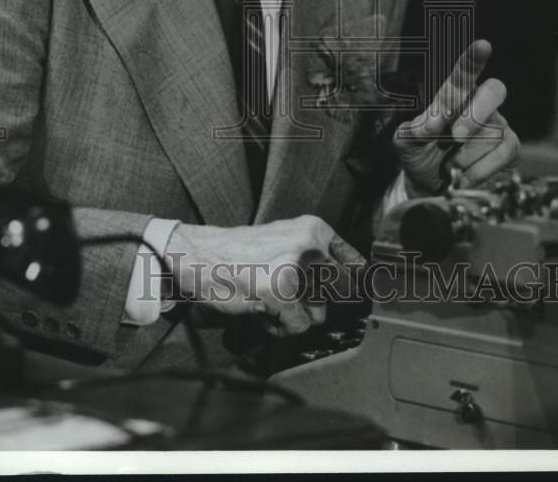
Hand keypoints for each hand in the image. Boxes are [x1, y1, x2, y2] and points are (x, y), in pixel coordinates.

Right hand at [164, 216, 364, 336]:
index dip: (359, 285)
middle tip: (294, 298)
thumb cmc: (239, 252)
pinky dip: (281, 327)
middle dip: (320, 303)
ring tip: (273, 301)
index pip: (357, 263)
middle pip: (342, 294)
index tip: (359, 295)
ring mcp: (296, 268)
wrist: (198, 255)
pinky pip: (298, 327)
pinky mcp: (280, 293)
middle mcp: (310, 245)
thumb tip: (353, 285)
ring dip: (298, 316)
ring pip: (320, 314)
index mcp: (314, 229)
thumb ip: (316, 256)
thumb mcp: (285, 240)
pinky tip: (264, 312)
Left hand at [393, 39, 519, 195]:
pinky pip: (505, 152)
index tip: (483, 45)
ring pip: (496, 131)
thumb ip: (414, 131)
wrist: (429, 186)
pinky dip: (482, 168)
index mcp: (453, 94)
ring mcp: (497, 125)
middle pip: (494, 91)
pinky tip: (464, 177)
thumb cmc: (419, 153)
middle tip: (455, 136)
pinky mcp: (508, 149)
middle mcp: (479, 104)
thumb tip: (431, 126)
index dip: (474, 59)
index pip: (464, 73)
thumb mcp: (406, 142)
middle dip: (476, 113)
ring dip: (469, 153)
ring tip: (449, 166)